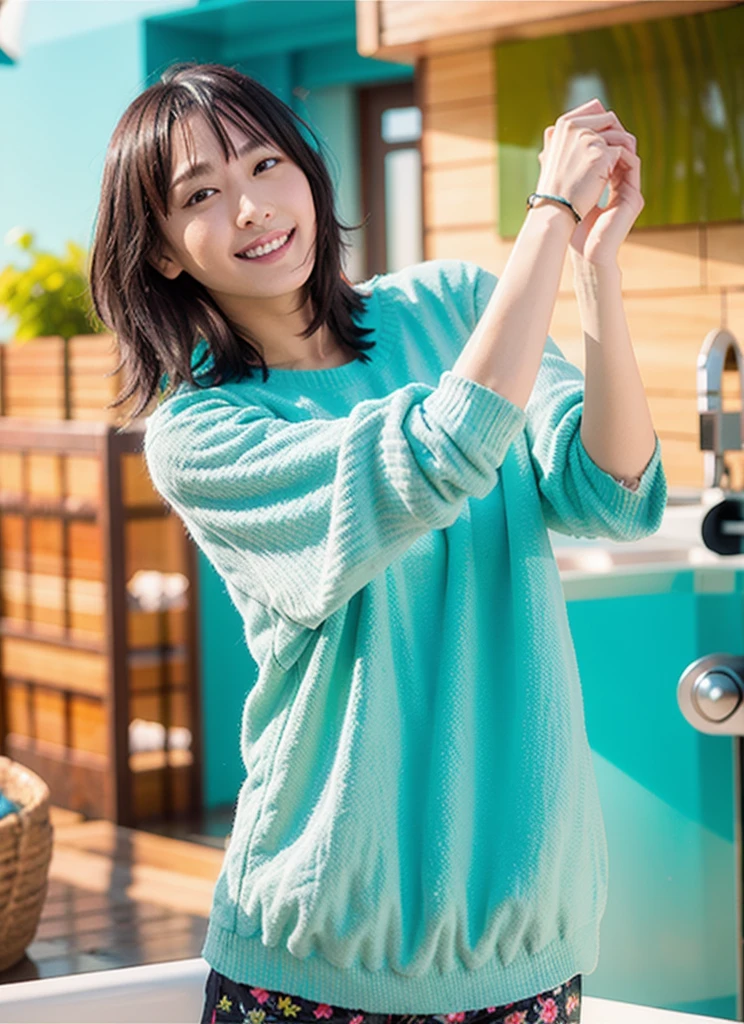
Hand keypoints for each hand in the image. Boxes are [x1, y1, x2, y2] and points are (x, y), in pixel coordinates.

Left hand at [537, 99, 642, 265]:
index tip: (578, 129)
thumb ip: (567, 178)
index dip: (595, 139)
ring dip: (612, 140)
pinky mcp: (633, 198)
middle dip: (605, 134)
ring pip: (627, 153)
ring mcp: (630, 191)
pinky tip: (600, 149)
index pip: (607, 154)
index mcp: (611, 185)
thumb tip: (545, 153)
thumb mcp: (570, 199)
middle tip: (589, 123)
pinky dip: (618, 154)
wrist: (588, 255)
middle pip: (619, 149)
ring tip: (593, 133)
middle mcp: (623, 185)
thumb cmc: (576, 233)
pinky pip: (632, 166)